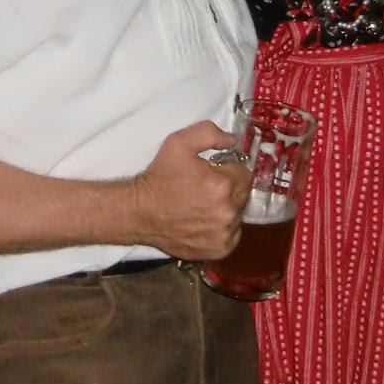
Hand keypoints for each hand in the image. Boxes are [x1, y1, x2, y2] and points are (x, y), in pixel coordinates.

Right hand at [127, 120, 250, 259]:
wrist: (139, 212)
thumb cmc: (160, 176)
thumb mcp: (179, 142)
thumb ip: (210, 133)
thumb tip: (233, 140)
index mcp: (224, 185)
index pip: (244, 173)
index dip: (229, 170)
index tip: (214, 171)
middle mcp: (228, 212)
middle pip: (243, 195)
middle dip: (229, 189)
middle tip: (207, 187)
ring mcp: (224, 234)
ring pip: (237, 215)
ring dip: (226, 209)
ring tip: (203, 205)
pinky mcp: (219, 250)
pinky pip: (232, 236)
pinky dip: (222, 229)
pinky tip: (205, 222)